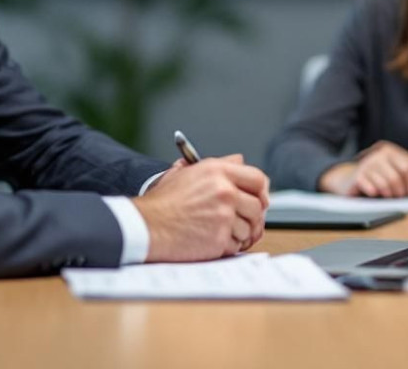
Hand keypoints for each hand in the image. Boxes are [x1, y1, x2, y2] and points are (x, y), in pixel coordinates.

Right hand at [134, 154, 269, 261]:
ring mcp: (224, 215)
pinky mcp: (219, 238)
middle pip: (258, 207)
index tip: (259, 200)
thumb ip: (217, 165)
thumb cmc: (162, 202)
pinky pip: (237, 245)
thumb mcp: (187, 172)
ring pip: (249, 228)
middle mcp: (224, 191)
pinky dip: (229, 247)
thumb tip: (238, 161)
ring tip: (222, 233)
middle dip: (253, 218)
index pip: (257, 179)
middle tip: (244, 223)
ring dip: (239, 234)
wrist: (146, 225)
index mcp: (217, 171)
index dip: (261, 192)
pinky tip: (213, 242)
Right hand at [318, 141, 407, 197]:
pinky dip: (376, 194)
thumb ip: (404, 173)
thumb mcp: (389, 170)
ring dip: (389, 195)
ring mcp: (367, 165)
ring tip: (389, 198)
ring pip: (385, 184)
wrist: (346, 178)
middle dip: (401, 192)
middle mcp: (377, 156)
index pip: (407, 168)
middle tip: (401, 199)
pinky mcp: (358, 176)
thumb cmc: (373, 177)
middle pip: (396, 178)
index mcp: (388, 152)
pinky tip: (375, 194)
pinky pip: (372, 188)